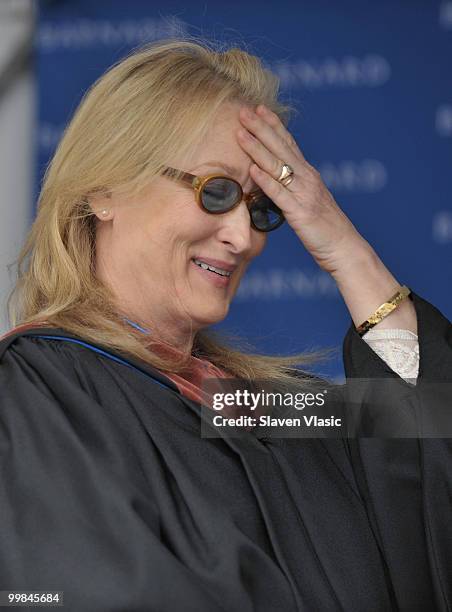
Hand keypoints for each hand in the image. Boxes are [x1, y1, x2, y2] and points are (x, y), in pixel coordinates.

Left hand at [237, 105, 370, 274]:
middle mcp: (307, 178)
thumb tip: (275, 181)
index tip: (259, 109)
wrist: (344, 248)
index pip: (289, 144)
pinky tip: (252, 169)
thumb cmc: (324, 228)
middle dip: (261, 128)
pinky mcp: (300, 212)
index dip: (274, 125)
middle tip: (243, 111)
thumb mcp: (308, 202)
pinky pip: (280, 194)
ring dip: (257, 148)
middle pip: (281, 147)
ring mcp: (304, 194)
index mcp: (309, 175)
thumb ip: (294, 189)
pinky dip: (266, 180)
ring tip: (240, 133)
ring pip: (277, 166)